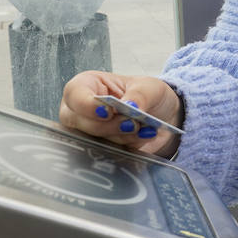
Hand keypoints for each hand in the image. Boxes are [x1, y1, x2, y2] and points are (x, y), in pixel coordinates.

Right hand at [60, 70, 181, 157]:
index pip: (75, 95)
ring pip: (93, 140)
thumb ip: (139, 95)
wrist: (162, 115)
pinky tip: (143, 137)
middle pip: (78, 122)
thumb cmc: (147, 94)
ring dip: (121, 137)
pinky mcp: (100, 149)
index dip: (87, 105)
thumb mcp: (148, 87)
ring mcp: (88, 132)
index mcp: (87, 85)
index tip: (108, 112)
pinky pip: (108, 153)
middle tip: (132, 124)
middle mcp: (81, 110)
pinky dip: (127, 147)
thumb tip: (130, 106)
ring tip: (143, 128)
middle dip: (107, 126)